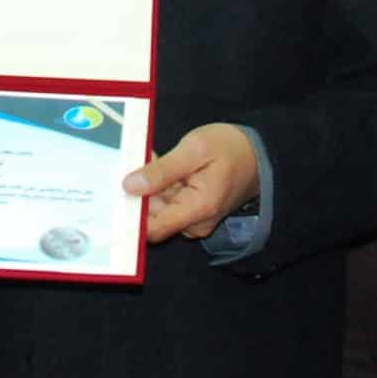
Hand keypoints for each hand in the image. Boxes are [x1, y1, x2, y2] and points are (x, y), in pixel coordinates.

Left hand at [123, 123, 258, 241]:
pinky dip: (161, 188)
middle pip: (152, 217)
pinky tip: (163, 168)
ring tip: (156, 160)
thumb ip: (162, 170)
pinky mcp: (192, 214)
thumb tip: (129, 186)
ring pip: (158, 209)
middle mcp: (194, 223)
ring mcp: (194, 220)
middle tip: (141, 161)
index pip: (153, 229)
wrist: (258, 154)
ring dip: (151, 187)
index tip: (118, 191)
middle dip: (141, 191)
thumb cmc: (230, 148)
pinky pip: (168, 205)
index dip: (132, 213)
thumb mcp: (195, 149)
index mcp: (197, 209)